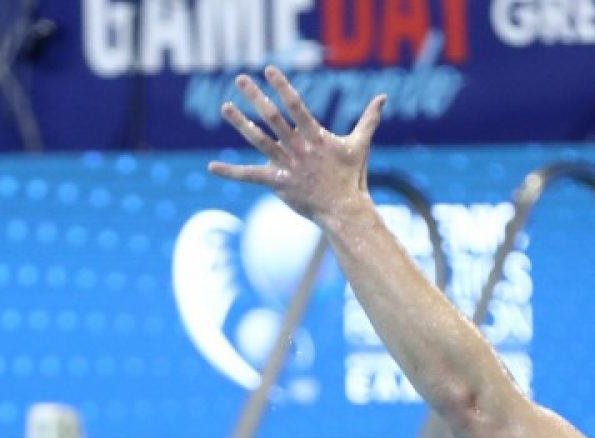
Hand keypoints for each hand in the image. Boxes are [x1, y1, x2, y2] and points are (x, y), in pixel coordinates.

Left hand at [207, 66, 385, 224]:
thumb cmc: (352, 177)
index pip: (295, 105)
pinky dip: (230, 172)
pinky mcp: (277, 183)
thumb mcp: (360, 145)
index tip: (268, 70)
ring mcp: (286, 165)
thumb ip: (369, 120)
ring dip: (240, 122)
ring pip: (259, 140)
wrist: (343, 210)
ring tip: (225, 106)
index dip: (282, 86)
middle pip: (272, 117)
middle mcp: (298, 147)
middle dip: (255, 96)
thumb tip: (383, 98)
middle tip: (239, 78)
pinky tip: (211, 167)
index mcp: (315, 135)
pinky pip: (250, 176)